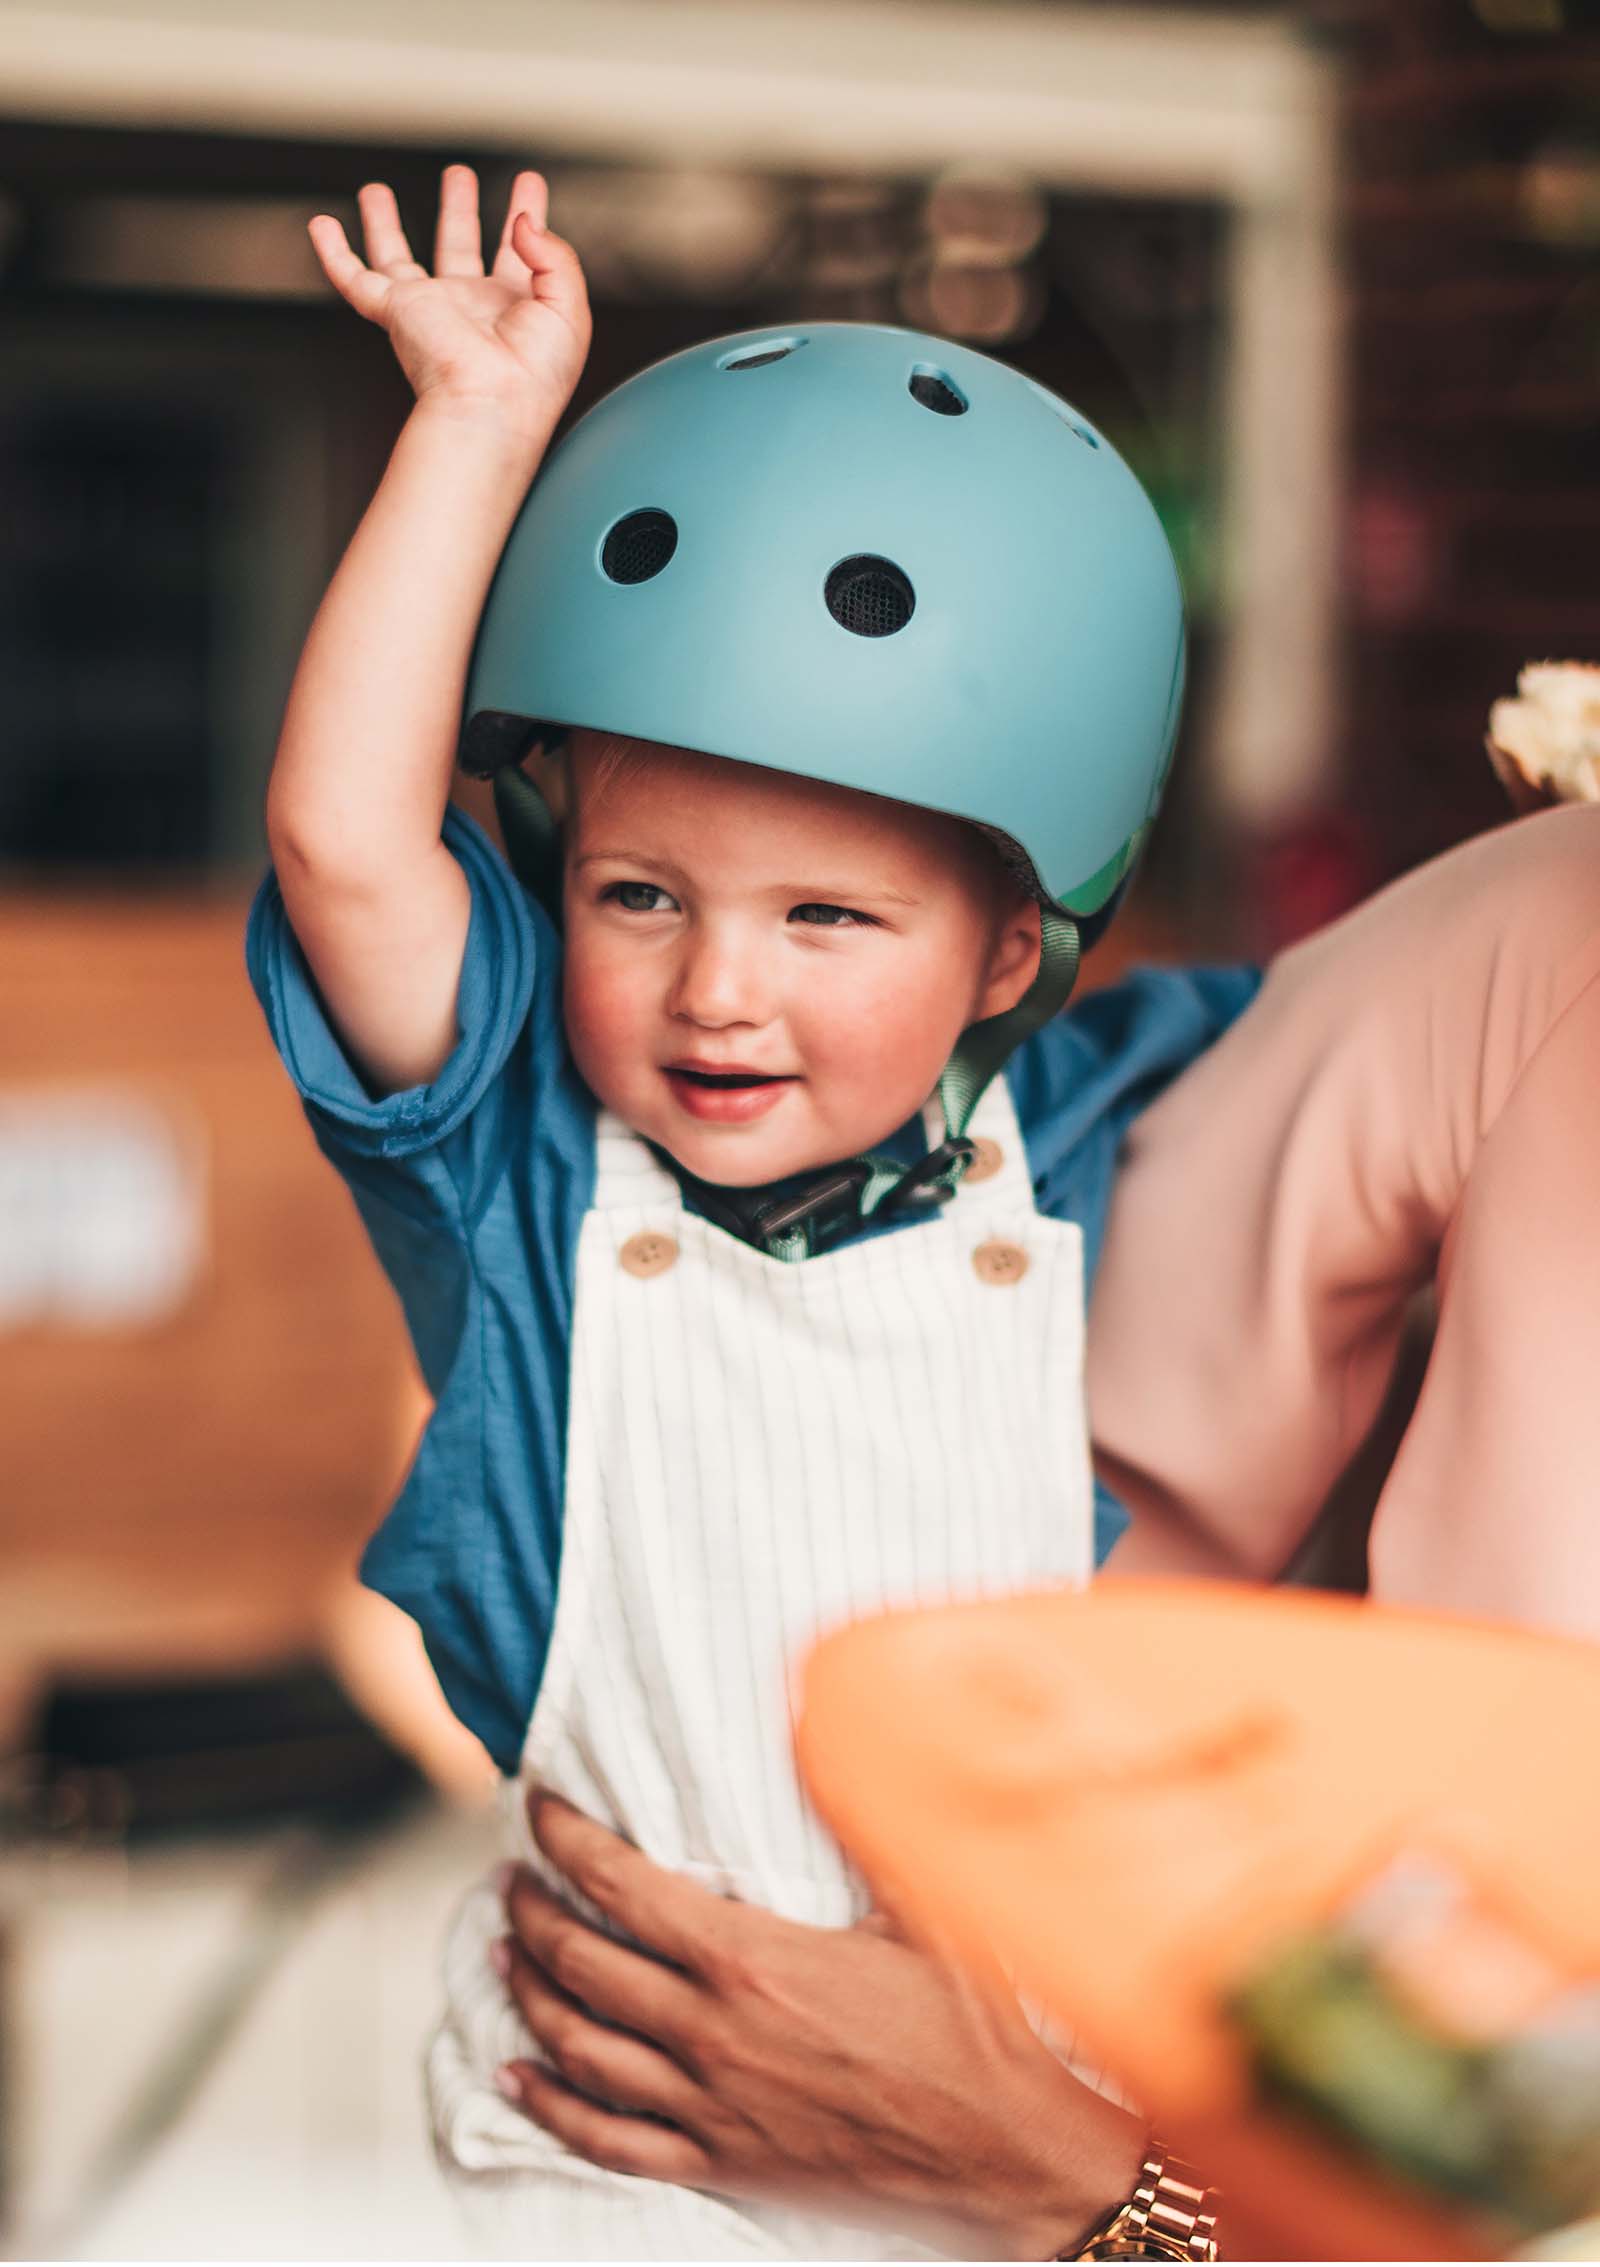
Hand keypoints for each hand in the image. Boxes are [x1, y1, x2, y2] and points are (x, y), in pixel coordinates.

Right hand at [308, 164, 590, 446]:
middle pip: (459, 245)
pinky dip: (334, 254)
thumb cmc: (536, 375)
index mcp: (515, 307)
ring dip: (387, 224)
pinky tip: (323, 226)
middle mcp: (471, 306)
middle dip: (460, 208)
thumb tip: (523, 222)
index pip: (519, 251)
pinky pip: (355, 279)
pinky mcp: (397, 312)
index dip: (527, 214)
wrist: (493, 404)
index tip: (530, 183)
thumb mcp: (569, 306)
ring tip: (377, 192)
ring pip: (399, 258)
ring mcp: (430, 308)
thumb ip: (555, 253)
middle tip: (460, 177)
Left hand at [494, 1794, 1147, 2257]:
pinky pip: (608, 2142)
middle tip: (512, 1878)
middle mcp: (713, 2033)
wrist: (1004, 2149)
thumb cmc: (970, 2025)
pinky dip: (550, 2108)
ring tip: (505, 1953)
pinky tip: (517, 2079)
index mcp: (752, 1960)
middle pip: (584, 1965)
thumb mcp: (920, 1906)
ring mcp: (710, 2106)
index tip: (538, 1810)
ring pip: (580, 2049)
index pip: (625, 1888)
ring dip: (530, 1995)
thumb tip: (827, 1733)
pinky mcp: (722, 2164)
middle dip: (534, 1912)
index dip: (569, 1844)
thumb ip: (862, 1823)